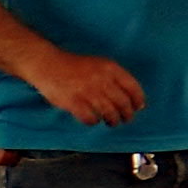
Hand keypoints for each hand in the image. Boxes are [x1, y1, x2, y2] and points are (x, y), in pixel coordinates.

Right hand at [27, 50, 141, 126]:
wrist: (49, 65)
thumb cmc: (76, 66)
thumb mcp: (100, 64)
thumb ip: (115, 77)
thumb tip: (132, 97)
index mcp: (111, 68)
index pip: (133, 87)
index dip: (138, 100)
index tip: (139, 107)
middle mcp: (102, 80)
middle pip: (123, 103)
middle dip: (127, 114)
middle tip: (126, 119)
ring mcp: (88, 92)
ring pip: (109, 113)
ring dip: (113, 120)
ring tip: (112, 122)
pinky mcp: (74, 103)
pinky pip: (90, 118)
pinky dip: (93, 121)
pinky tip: (93, 120)